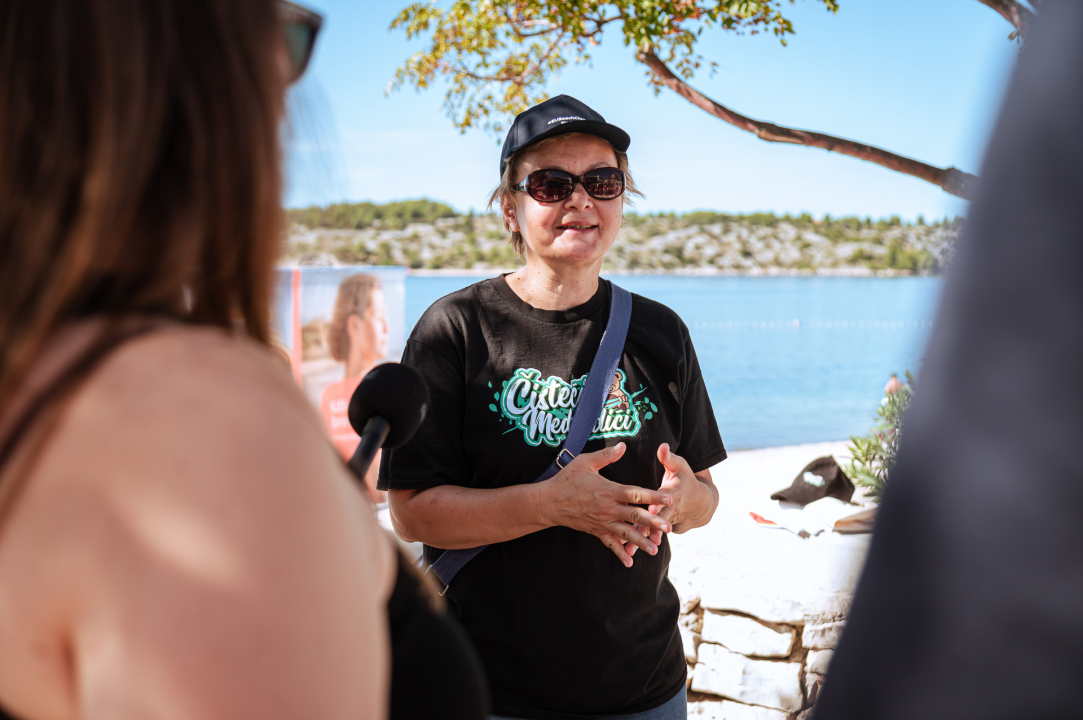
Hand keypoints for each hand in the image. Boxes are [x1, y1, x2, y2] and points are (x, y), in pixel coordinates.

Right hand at [540, 442, 671, 567]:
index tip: (668, 499)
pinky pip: (610, 544)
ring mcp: (602, 522)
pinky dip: (619, 553)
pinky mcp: (596, 531)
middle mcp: (608, 509)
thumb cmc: (566, 479)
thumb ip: (606, 455)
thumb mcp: (584, 462)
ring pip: (625, 533)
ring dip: (640, 542)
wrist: (548, 502)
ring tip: (655, 550)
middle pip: (634, 516)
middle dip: (653, 523)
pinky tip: (630, 563)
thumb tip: (623, 445)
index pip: (635, 494)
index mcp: (609, 491)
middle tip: (668, 528)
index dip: (653, 497)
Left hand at [625, 443, 716, 555]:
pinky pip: (649, 536)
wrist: (699, 503)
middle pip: (659, 520)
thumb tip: (662, 446)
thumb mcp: (680, 466)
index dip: (658, 505)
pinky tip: (627, 553)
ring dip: (643, 541)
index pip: (665, 500)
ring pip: (653, 532)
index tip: (651, 509)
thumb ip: (668, 458)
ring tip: (631, 550)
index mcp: (671, 494)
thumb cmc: (685, 480)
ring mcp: (665, 521)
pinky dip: (640, 543)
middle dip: (651, 529)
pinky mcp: (659, 527)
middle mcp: (669, 510)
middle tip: (642, 536)